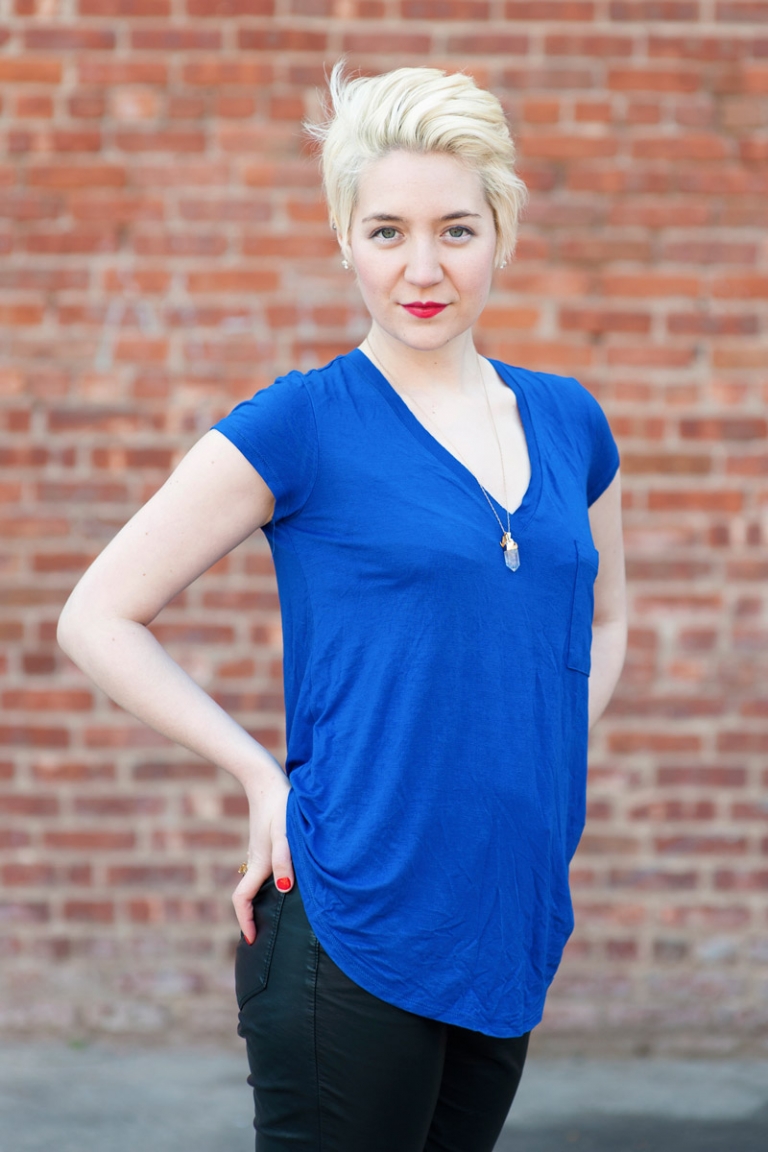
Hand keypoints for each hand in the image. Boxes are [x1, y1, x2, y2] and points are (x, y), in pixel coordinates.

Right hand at [231, 769, 292, 944]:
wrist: (267, 780)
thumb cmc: (280, 806)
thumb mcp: (285, 833)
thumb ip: (285, 859)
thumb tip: (285, 888)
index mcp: (259, 863)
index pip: (242, 900)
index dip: (245, 922)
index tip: (252, 940)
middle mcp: (256, 860)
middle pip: (249, 895)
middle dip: (253, 916)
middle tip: (264, 933)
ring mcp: (259, 851)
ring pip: (257, 882)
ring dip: (261, 900)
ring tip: (277, 915)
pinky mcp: (265, 842)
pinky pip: (264, 870)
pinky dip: (269, 884)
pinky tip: (287, 881)